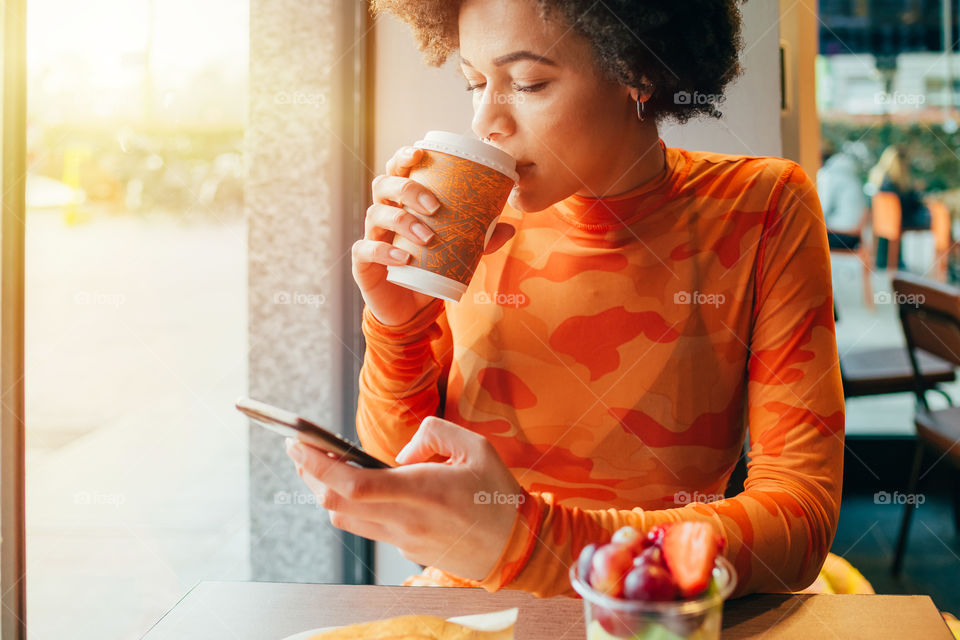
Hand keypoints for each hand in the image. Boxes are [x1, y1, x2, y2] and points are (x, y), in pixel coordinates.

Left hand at [285, 416, 523, 580]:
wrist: (515, 547)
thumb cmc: (497, 494)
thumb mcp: (476, 447)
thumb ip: (435, 433)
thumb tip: (402, 451)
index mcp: (422, 492)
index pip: (353, 484)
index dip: (317, 465)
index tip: (298, 444)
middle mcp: (405, 520)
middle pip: (336, 503)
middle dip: (309, 475)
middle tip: (300, 449)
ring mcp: (402, 539)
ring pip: (344, 518)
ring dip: (324, 492)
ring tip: (319, 466)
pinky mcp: (404, 549)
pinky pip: (365, 527)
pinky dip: (349, 505)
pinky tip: (353, 488)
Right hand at [352, 146, 515, 326]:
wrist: (409, 306)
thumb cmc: (430, 267)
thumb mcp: (457, 251)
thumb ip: (479, 239)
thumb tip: (510, 227)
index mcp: (403, 202)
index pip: (397, 170)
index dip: (403, 157)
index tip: (419, 153)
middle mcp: (383, 212)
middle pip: (383, 185)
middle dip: (407, 189)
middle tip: (435, 206)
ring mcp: (371, 235)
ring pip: (375, 214)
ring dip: (402, 220)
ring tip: (427, 237)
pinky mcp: (363, 263)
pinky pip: (366, 250)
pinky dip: (383, 251)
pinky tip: (403, 258)